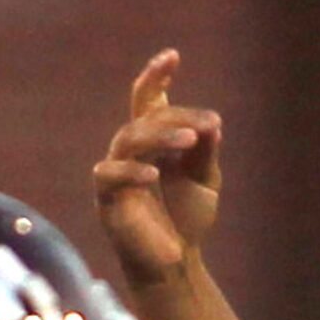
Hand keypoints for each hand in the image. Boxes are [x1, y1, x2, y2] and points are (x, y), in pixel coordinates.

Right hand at [95, 48, 222, 288]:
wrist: (176, 264)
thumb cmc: (187, 219)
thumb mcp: (205, 181)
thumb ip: (206, 152)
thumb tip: (212, 123)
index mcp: (153, 141)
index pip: (149, 100)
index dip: (156, 77)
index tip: (173, 56)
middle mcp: (131, 151)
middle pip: (144, 118)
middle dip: (175, 117)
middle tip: (206, 125)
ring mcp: (116, 172)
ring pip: (128, 140)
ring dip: (160, 137)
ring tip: (189, 142)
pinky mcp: (107, 198)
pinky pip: (110, 175)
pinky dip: (133, 172)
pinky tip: (155, 174)